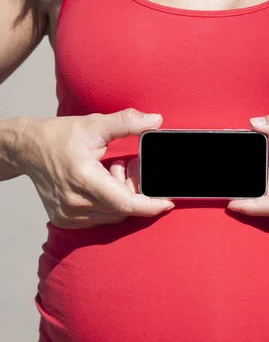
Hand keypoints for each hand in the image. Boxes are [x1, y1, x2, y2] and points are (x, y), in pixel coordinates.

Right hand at [16, 109, 174, 228]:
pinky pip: (100, 219)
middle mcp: (75, 202)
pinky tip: (102, 183)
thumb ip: (127, 122)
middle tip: (129, 166)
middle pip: (122, 208)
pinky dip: (109, 205)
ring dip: (121, 198)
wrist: (27, 150)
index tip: (168, 202)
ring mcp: (69, 214)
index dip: (150, 205)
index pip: (125, 203)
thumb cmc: (60, 136)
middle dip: (135, 191)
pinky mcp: (66, 220)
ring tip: (112, 171)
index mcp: (84, 178)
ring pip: (113, 216)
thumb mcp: (94, 124)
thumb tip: (156, 120)